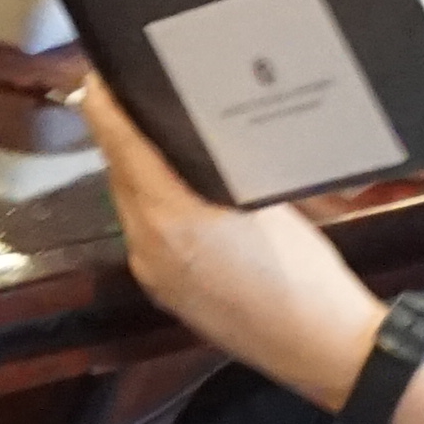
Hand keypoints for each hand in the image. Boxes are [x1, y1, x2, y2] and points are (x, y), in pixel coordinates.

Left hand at [74, 75, 388, 405]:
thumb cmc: (305, 273)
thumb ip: (223, 166)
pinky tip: (181, 196)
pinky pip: (146, 237)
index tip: (100, 74)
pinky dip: (153, 209)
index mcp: (170, 218)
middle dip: (124, 137)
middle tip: (137, 97)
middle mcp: (147, 246)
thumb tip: (199, 133)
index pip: (122, 146)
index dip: (105, 105)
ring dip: (139, 174)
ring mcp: (152, 275)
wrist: (323, 350)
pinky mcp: (165, 294)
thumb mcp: (269, 203)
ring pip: (131, 207)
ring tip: (162, 140)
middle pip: (120, 175)